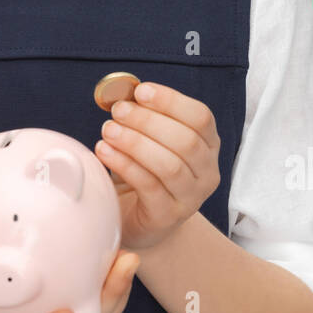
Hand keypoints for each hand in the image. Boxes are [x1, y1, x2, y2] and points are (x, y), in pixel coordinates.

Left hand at [95, 81, 221, 250]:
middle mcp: (207, 172)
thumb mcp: (149, 141)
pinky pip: (148, 186)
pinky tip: (105, 151)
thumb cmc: (145, 172)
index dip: (171, 101)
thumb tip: (119, 91)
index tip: (141, 91)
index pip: (201, 118)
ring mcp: (191, 198)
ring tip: (108, 130)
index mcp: (208, 146)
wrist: (141, 222)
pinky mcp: (168, 216)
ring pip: (169, 165)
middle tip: (117, 111)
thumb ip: (141, 116)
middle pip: (186, 140)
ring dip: (135, 142)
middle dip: (148, 121)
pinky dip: (125, 164)